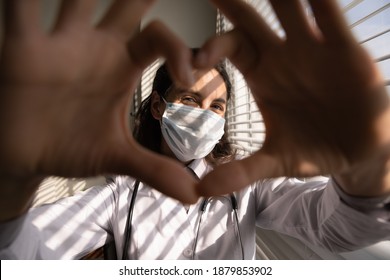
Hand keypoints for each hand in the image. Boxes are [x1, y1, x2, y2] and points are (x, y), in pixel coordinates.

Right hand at [0, 0, 197, 219]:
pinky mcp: (21, 48)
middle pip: (127, 0)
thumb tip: (195, 197)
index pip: (159, 38)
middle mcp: (94, 45)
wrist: (27, 156)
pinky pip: (20, 10)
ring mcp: (58, 42)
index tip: (193, 76)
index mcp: (122, 65)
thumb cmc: (72, 148)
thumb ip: (156, 172)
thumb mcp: (118, 159)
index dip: (179, 49)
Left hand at [195, 0, 389, 196]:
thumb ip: (240, 172)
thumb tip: (201, 191)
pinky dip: (320, 1)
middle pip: (251, 17)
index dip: (213, 46)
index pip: (231, 46)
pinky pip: (330, 17)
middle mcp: (283, 55)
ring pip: (290, 7)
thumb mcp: (274, 161)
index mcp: (262, 75)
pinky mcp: (345, 50)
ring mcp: (314, 48)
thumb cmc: (314, 150)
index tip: (196, 59)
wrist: (359, 153)